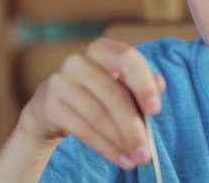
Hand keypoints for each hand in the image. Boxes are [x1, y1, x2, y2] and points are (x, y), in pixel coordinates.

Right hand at [17, 37, 165, 169]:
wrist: (51, 106)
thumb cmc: (96, 92)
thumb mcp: (119, 83)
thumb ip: (141, 83)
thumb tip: (160, 84)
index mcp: (101, 49)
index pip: (127, 58)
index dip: (143, 84)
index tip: (155, 110)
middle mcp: (77, 61)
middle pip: (113, 95)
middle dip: (133, 127)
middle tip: (147, 152)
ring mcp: (59, 81)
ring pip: (98, 116)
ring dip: (121, 142)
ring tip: (137, 158)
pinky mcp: (49, 105)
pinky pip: (83, 130)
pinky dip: (105, 148)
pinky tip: (120, 159)